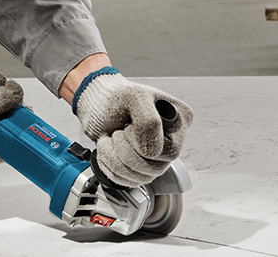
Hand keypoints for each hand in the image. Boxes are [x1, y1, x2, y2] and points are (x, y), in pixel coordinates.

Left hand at [72, 68, 192, 187]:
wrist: (97, 104)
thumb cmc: (116, 96)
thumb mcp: (134, 98)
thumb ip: (149, 122)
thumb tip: (152, 151)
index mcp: (180, 121)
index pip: (170, 151)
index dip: (143, 143)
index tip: (127, 126)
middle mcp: (173, 140)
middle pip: (156, 168)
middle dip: (126, 153)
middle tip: (116, 133)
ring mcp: (157, 155)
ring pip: (142, 178)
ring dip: (116, 161)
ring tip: (109, 140)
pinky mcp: (141, 166)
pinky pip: (131, 182)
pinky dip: (112, 168)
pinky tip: (107, 151)